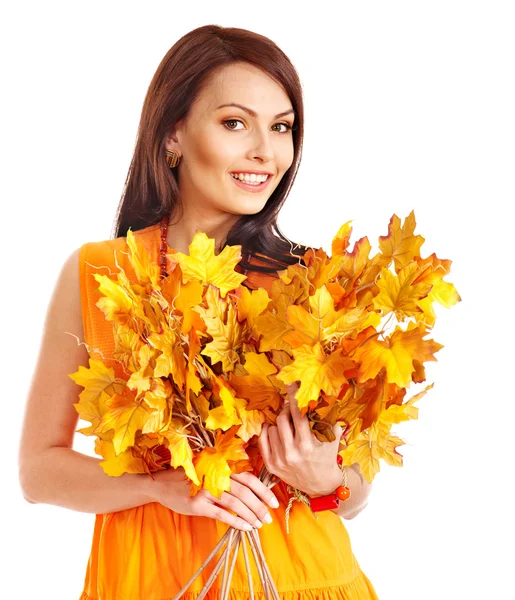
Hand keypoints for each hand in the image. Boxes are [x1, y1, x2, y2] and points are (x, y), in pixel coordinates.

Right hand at [144, 466, 278, 531]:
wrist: (164, 484)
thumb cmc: (191, 477)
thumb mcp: (211, 470)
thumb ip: (229, 475)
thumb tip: (255, 489)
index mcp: (222, 466)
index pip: (249, 477)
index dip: (263, 490)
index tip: (274, 502)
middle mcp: (216, 476)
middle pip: (245, 492)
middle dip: (260, 506)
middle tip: (268, 518)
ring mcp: (207, 490)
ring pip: (235, 504)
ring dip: (250, 515)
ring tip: (258, 524)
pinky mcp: (198, 505)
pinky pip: (222, 514)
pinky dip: (236, 522)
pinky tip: (245, 527)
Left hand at [258, 382, 343, 496]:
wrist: (321, 485)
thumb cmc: (327, 458)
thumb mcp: (332, 439)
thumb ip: (328, 419)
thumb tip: (325, 397)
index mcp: (308, 445)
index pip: (298, 414)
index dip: (293, 397)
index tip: (290, 383)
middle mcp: (292, 452)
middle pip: (282, 419)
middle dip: (286, 408)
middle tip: (289, 405)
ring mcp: (280, 460)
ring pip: (272, 428)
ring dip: (279, 422)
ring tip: (287, 423)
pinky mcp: (271, 465)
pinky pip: (263, 440)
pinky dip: (267, 430)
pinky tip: (273, 428)